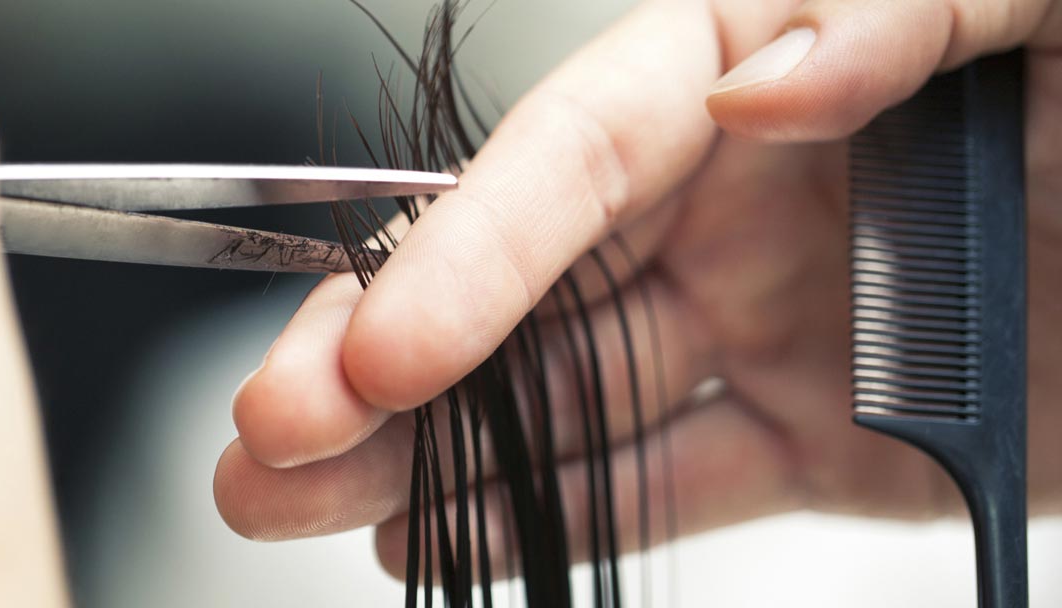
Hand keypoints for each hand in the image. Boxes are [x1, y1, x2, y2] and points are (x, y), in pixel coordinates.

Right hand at [214, 0, 1061, 575]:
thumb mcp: (1048, 7)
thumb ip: (903, 3)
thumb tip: (755, 80)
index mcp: (761, 67)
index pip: (575, 154)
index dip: (468, 252)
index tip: (381, 349)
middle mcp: (735, 197)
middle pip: (523, 282)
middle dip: (383, 361)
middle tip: (263, 433)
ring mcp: (761, 325)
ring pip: (559, 396)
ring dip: (421, 451)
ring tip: (286, 498)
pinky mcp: (813, 440)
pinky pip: (662, 483)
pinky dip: (546, 516)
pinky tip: (431, 536)